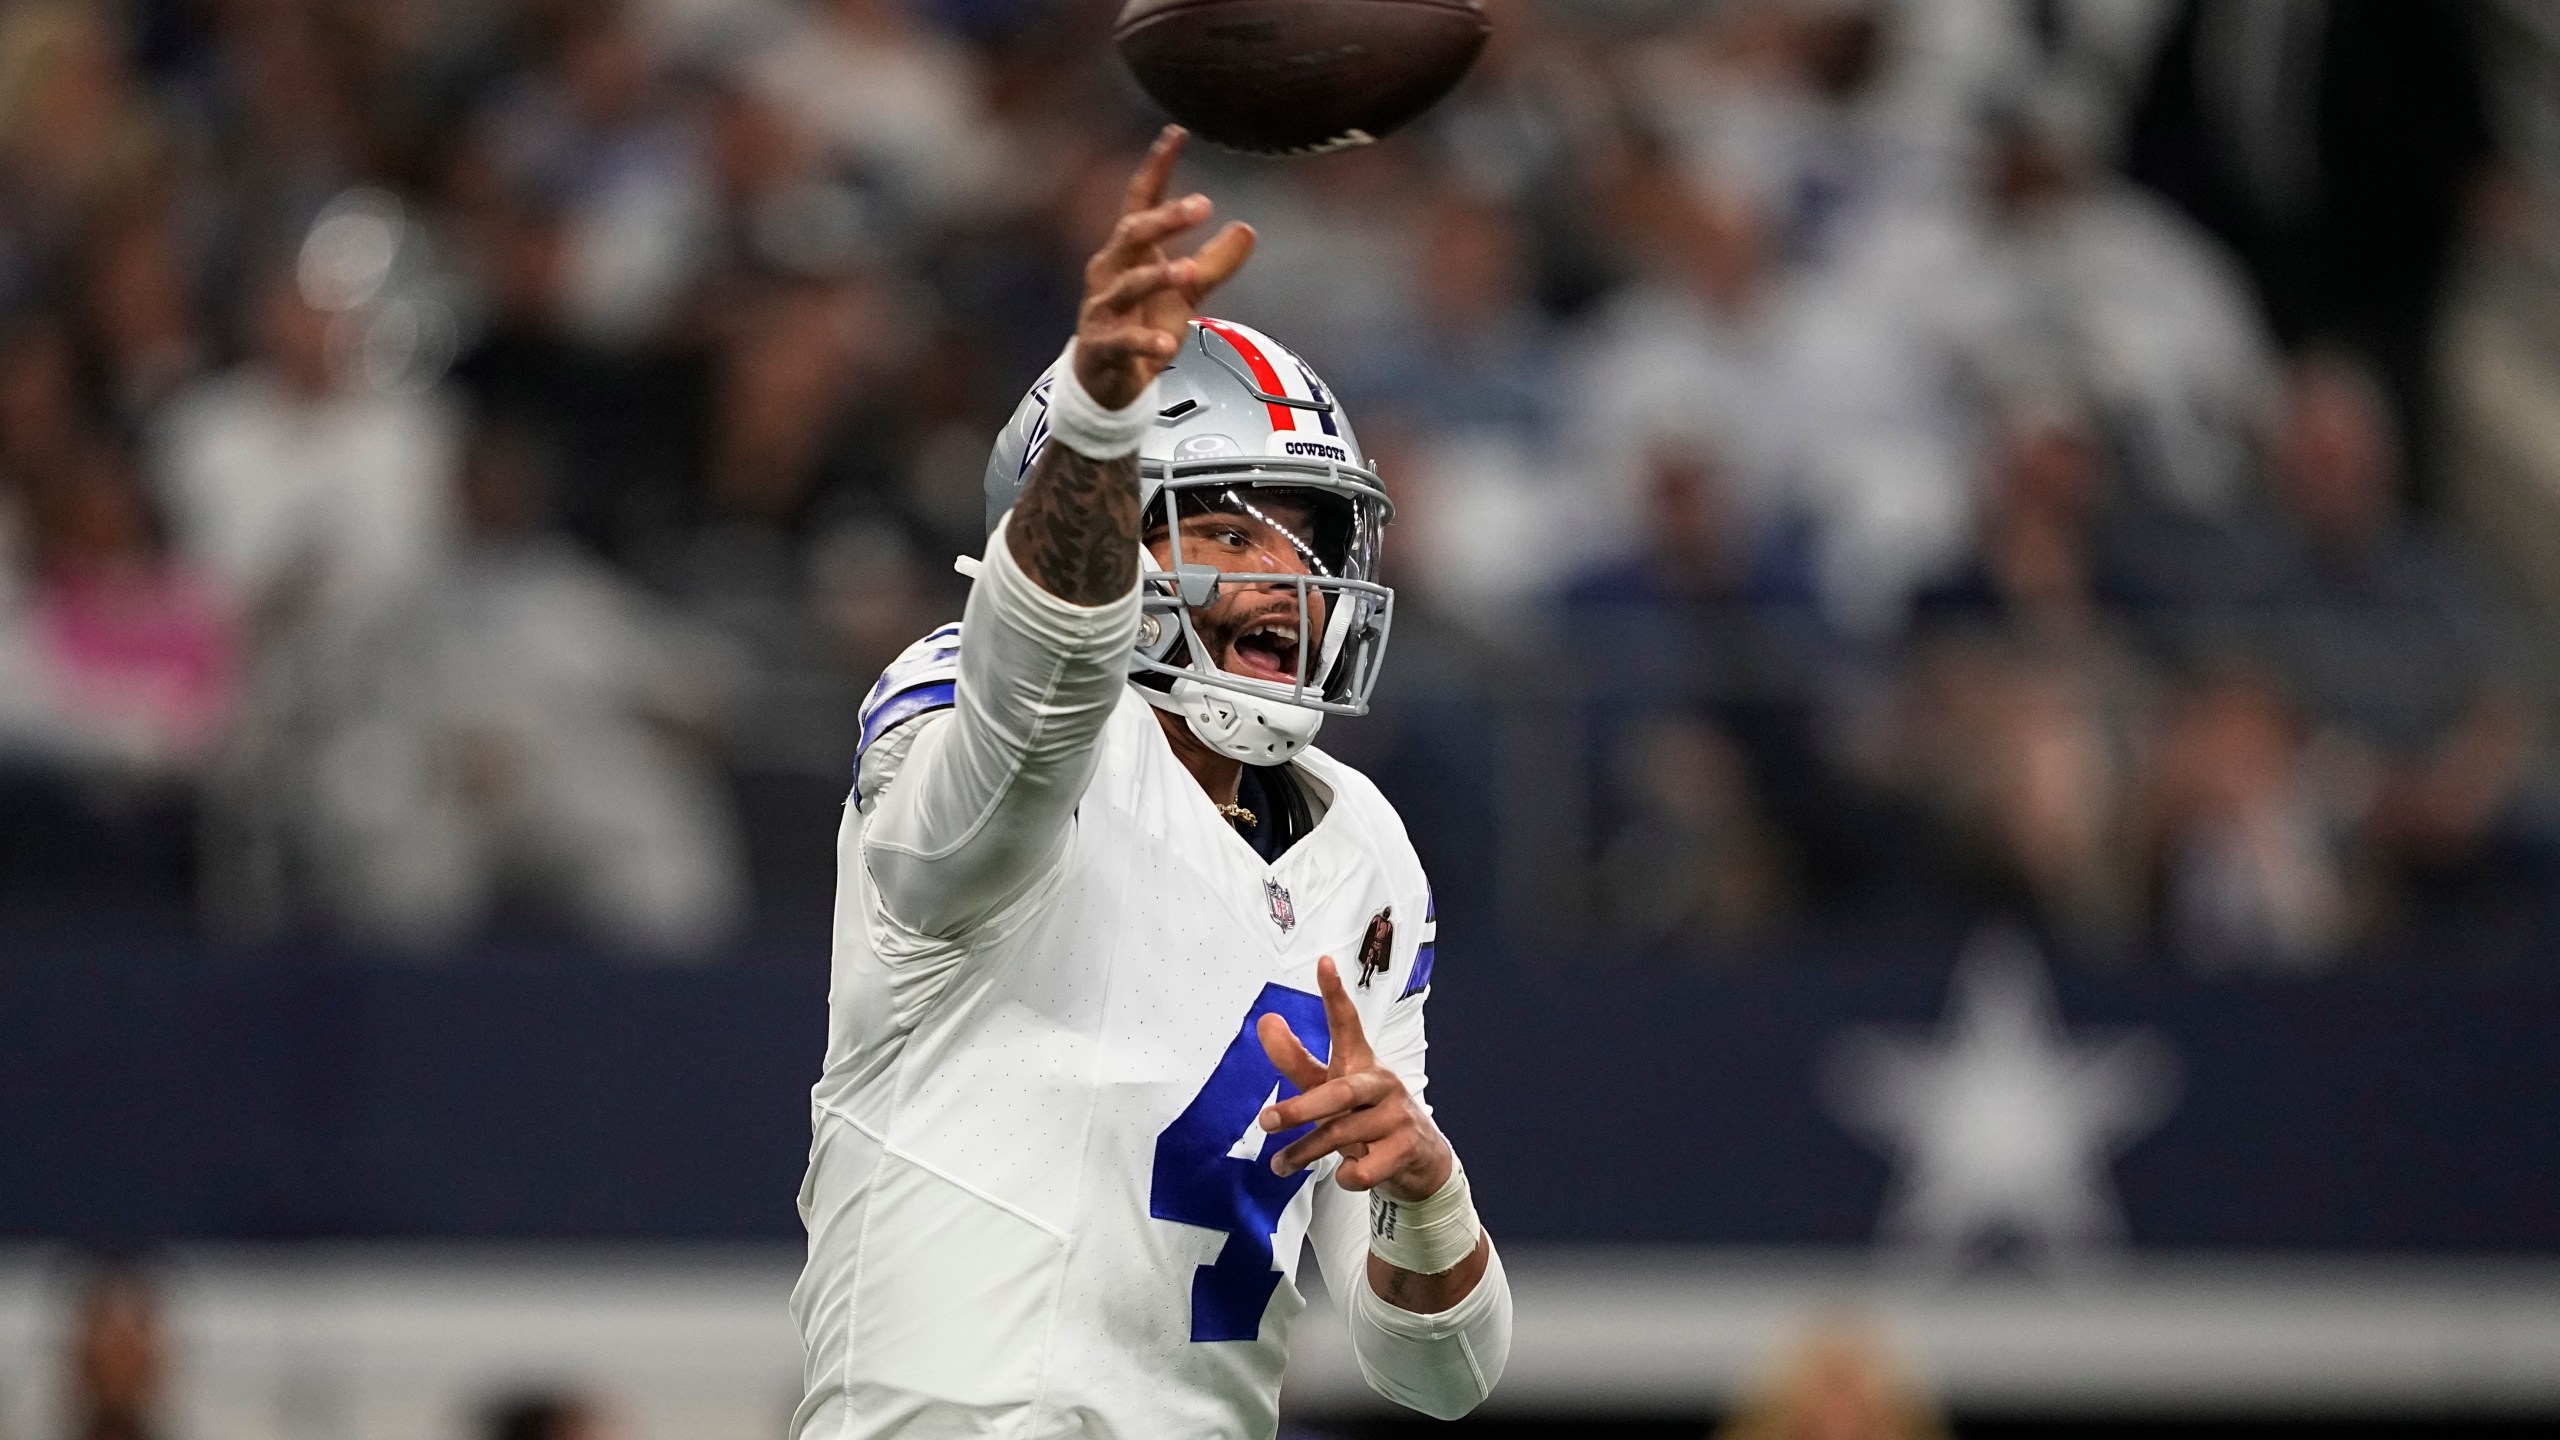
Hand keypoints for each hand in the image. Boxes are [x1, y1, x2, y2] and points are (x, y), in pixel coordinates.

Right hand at [1075, 125, 1255, 408]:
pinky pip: (1123, 342)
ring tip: (1188, 272)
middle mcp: (1109, 271)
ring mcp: (1101, 309)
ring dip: (1157, 277)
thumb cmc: (1141, 326)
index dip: (1158, 167)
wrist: (1106, 383)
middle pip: (1131, 234)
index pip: (1141, 200)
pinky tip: (1166, 343)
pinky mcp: (1100, 347)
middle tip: (1201, 206)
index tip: (1178, 133)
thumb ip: (1214, 263)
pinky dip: (1144, 342)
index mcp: (1128, 251)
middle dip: (1163, 220)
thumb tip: (1248, 229)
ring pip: (1127, 286)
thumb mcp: (1184, 293)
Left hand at [1256, 956, 1453, 1201]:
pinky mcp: (1406, 1148)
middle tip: (1266, 1120)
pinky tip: (1344, 1174)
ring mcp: (1396, 1115)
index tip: (1323, 963)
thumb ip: (1297, 1061)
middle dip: (1300, 1108)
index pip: (1347, 1023)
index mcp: (1361, 1063)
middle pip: (1338, 1091)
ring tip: (1278, 1164)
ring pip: (1342, 1134)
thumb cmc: (1367, 1116)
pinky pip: (1364, 1168)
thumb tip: (1266, 1023)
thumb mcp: (1332, 1090)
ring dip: (1304, 1153)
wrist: (1420, 1161)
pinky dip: (1347, 1175)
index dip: (1335, 993)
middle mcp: (1379, 1084)